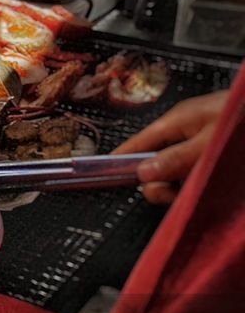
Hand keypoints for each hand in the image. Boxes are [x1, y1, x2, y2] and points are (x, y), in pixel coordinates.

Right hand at [113, 89, 229, 204]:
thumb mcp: (211, 141)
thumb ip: (177, 158)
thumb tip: (142, 172)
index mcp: (177, 120)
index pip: (135, 144)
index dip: (118, 162)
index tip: (100, 179)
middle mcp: (183, 131)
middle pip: (153, 166)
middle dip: (162, 185)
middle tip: (179, 191)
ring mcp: (196, 142)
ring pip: (173, 174)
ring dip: (182, 187)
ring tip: (203, 185)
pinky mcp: (209, 152)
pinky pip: (191, 173)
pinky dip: (196, 183)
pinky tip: (210, 183)